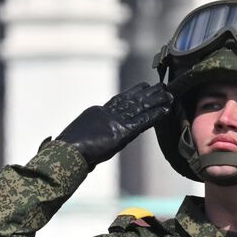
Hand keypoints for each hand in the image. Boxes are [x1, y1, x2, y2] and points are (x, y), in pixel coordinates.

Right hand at [54, 82, 173, 167]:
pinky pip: (142, 121)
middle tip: (161, 85)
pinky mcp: (122, 131)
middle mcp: (107, 113)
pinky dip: (155, 115)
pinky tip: (166, 109)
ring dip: (155, 101)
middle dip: (147, 93)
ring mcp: (115, 121)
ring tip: (169, 94)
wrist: (67, 152)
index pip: (119, 101)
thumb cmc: (68, 150)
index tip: (144, 86)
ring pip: (139, 107)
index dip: (133, 93)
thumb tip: (94, 142)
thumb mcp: (82, 137)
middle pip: (131, 100)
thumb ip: (90, 135)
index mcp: (97, 113)